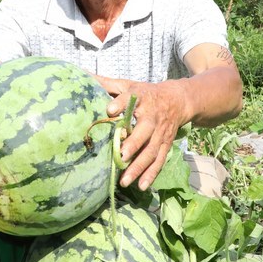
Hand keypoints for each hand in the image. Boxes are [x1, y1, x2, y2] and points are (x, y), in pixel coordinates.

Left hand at [95, 76, 190, 190]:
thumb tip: (83, 75)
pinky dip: (151, 174)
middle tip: (120, 155)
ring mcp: (160, 132)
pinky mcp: (165, 144)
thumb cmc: (146, 93)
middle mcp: (152, 116)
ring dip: (139, 166)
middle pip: (144, 131)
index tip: (110, 109)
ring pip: (151, 151)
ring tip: (125, 180)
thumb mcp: (129, 85)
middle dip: (133, 144)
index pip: (131, 99)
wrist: (178, 100)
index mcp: (142, 98)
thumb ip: (107, 84)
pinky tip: (141, 186)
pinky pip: (159, 160)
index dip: (122, 104)